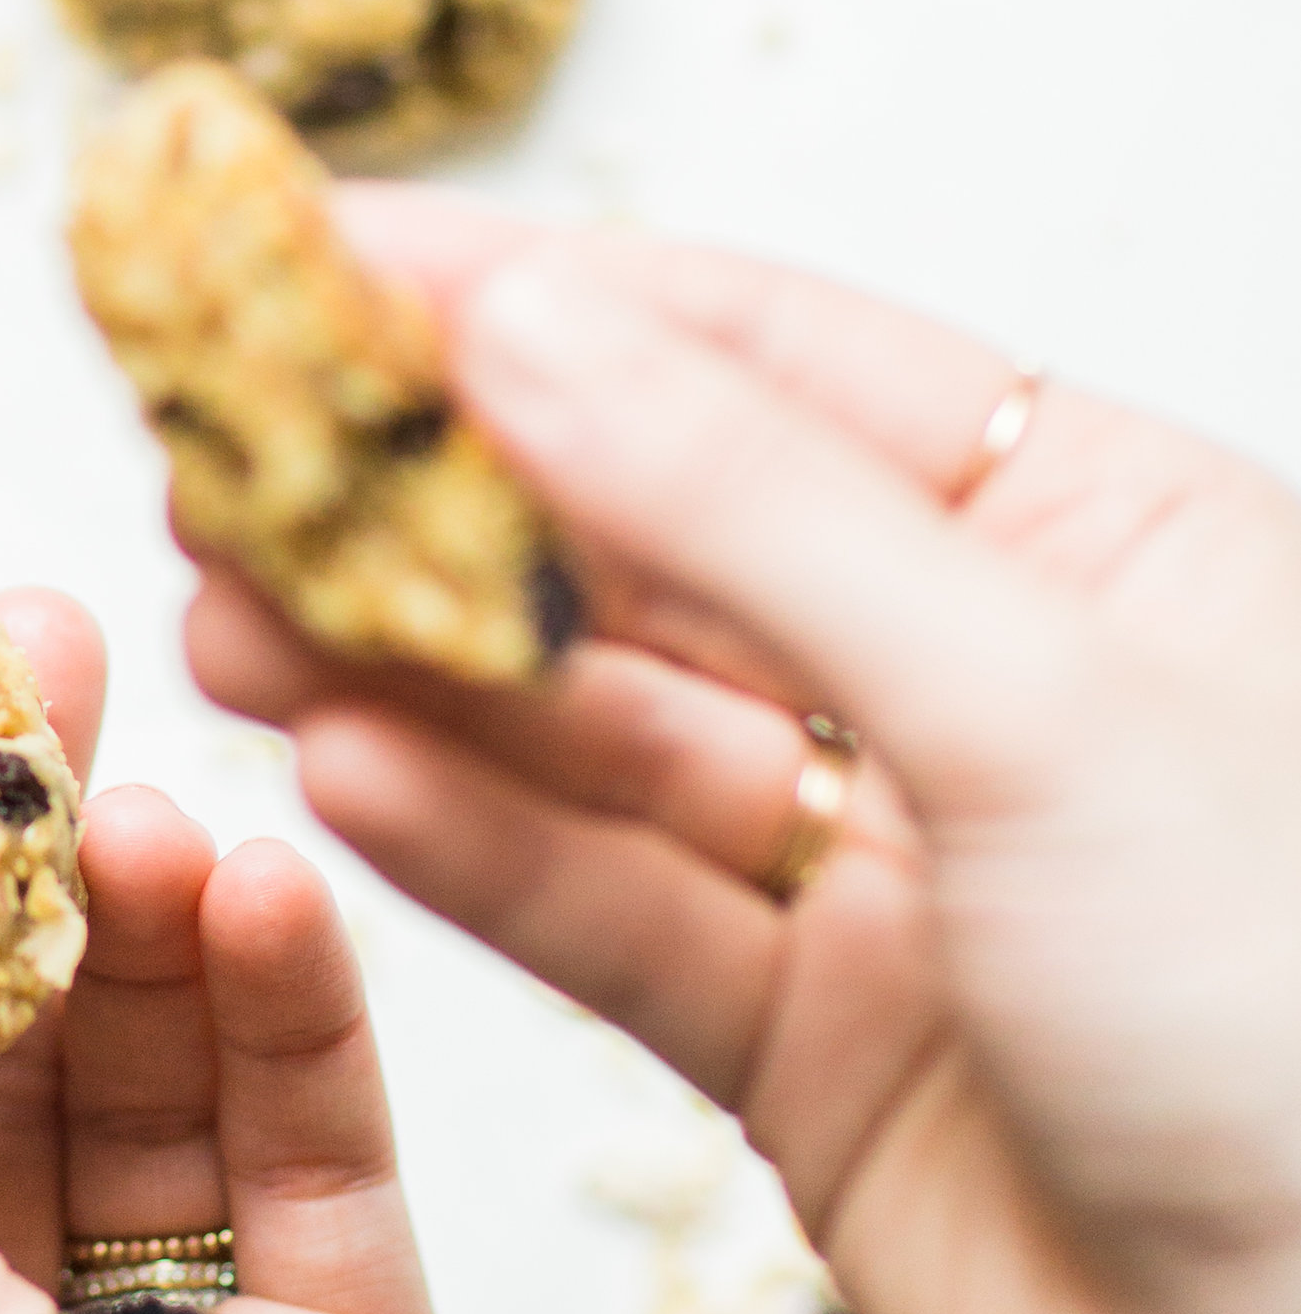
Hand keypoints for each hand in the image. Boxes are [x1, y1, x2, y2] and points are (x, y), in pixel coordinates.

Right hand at [185, 201, 1300, 1313]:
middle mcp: (977, 686)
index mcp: (1093, 533)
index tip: (314, 264)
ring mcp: (884, 874)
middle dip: (432, 501)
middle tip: (220, 449)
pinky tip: (346, 777)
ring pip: (601, 743)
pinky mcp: (809, 1049)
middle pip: (652, 549)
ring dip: (413, 677)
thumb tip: (525, 324)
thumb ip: (755, 514)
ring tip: (221, 612)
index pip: (764, 363)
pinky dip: (479, 853)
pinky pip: (610, 919)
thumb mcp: (1041, 705)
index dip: (532, 306)